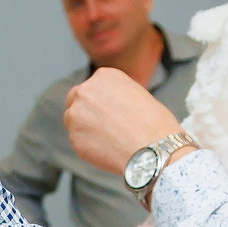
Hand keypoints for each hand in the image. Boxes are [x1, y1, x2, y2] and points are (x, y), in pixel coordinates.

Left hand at [63, 67, 182, 175]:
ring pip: (73, 122)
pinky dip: (89, 147)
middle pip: (75, 100)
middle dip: (84, 112)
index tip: (104, 111)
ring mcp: (76, 115)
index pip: (90, 87)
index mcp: (103, 77)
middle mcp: (85, 91)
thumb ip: (114, 96)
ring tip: (109, 140)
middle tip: (100, 125)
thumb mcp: (136, 94)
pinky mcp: (74, 138)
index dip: (96, 101)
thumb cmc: (154, 124)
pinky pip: (78, 141)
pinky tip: (108, 150)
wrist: (154, 149)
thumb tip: (106, 107)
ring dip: (85, 130)